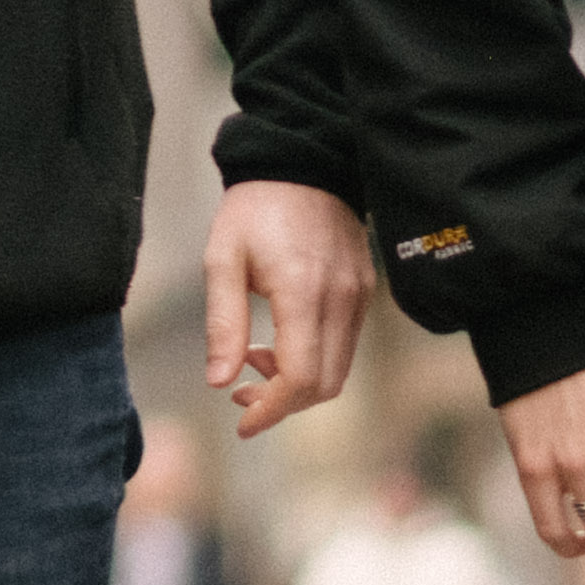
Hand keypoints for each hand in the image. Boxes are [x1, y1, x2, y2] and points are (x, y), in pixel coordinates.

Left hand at [204, 178, 371, 437]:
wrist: (303, 161)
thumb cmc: (255, 208)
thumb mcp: (222, 259)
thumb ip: (222, 323)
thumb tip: (219, 382)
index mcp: (303, 291)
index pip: (301, 377)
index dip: (272, 411)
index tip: (242, 423)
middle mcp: (341, 299)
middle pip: (325, 385)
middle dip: (282, 403)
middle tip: (240, 395)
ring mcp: (359, 296)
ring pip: (338, 370)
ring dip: (296, 383)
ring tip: (253, 362)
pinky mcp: (364, 291)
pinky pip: (345, 345)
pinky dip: (313, 360)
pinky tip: (278, 342)